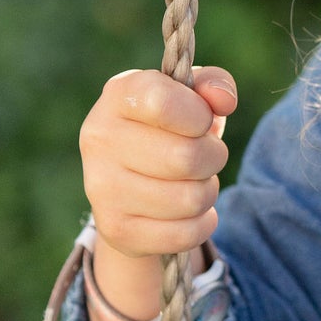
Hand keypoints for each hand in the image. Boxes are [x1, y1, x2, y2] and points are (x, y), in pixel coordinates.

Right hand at [77, 66, 236, 320]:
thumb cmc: (176, 134)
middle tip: (207, 160)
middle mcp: (98, 139)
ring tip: (196, 188)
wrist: (138, 194)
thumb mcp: (197, 104)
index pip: (157, 94)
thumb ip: (213, 86)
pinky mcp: (116, 232)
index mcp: (119, 95)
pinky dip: (201, 227)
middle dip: (214, 159)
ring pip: (189, 196)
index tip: (204, 120)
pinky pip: (185, 234)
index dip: (196, 111)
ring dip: (208, 195)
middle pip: (187, 154)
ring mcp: (101, 189)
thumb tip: (222, 96)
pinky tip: (190, 217)